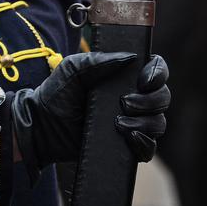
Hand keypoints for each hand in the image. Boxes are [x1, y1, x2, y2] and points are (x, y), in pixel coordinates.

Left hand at [8, 51, 171, 171]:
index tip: (144, 80)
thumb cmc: (56, 94)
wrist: (42, 128)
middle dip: (150, 100)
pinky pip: (149, 148)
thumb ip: (100, 60)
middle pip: (163, 97)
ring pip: (159, 123)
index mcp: (125, 76)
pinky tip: (129, 137)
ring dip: (144, 122)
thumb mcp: (74, 69)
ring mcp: (133, 123)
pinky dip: (145, 143)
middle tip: (124, 102)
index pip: (157, 70)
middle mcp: (134, 98)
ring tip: (118, 122)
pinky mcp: (126, 146)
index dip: (158, 74)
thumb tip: (131, 57)